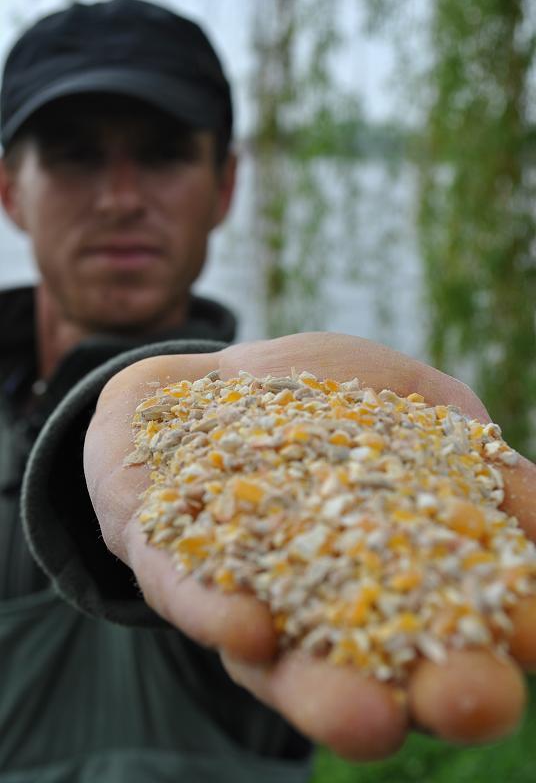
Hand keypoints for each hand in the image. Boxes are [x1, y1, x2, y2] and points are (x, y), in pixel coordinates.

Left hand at [84, 332, 535, 759]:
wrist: (218, 370)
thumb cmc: (326, 393)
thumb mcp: (413, 404)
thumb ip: (471, 455)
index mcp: (387, 571)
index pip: (452, 614)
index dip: (499, 631)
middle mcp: (318, 603)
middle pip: (380, 666)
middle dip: (430, 691)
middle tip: (475, 701)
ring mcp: (244, 592)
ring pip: (283, 663)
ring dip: (324, 694)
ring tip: (367, 718)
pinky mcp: (165, 564)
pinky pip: (188, 596)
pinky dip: (216, 615)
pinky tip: (248, 630)